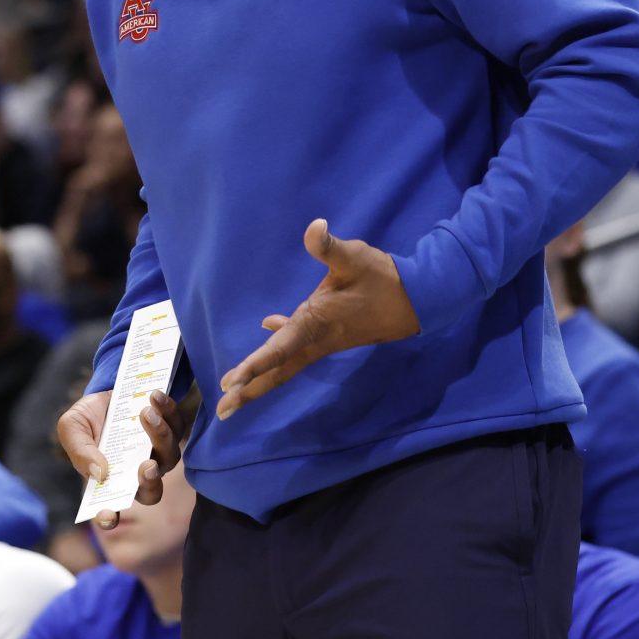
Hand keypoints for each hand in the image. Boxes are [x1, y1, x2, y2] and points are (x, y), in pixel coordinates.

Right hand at [56, 387, 187, 530]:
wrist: (106, 391)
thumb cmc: (87, 418)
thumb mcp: (72, 428)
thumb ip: (81, 452)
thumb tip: (100, 473)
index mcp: (110, 482)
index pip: (111, 508)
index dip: (108, 517)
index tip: (107, 516)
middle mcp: (137, 474)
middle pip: (151, 492)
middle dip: (150, 481)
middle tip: (146, 464)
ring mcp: (157, 454)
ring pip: (169, 456)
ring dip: (159, 436)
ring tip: (145, 413)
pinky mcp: (171, 431)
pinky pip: (177, 426)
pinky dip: (168, 411)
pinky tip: (155, 396)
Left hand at [217, 219, 418, 420]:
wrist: (416, 298)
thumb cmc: (382, 279)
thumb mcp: (354, 257)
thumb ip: (329, 247)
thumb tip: (315, 228)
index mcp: (316, 323)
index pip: (279, 350)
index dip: (254, 365)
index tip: (231, 383)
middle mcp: (315, 339)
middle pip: (277, 371)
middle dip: (250, 390)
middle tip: (222, 411)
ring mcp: (322, 341)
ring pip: (285, 366)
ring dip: (260, 379)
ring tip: (235, 394)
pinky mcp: (327, 336)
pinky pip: (295, 351)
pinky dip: (276, 351)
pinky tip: (267, 329)